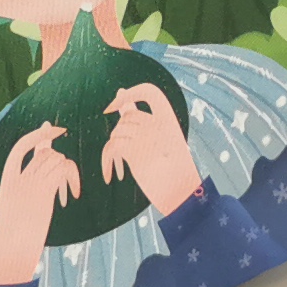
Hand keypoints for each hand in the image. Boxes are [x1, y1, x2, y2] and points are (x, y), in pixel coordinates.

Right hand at [0, 125, 77, 286]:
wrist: (12, 254)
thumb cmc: (13, 237)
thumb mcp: (15, 207)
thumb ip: (25, 188)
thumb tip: (39, 180)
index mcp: (7, 180)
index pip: (21, 146)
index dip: (38, 135)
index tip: (54, 128)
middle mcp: (18, 179)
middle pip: (45, 153)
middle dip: (60, 160)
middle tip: (68, 177)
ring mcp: (30, 185)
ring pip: (56, 160)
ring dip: (68, 171)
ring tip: (70, 190)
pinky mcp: (44, 194)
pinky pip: (62, 172)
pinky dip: (72, 179)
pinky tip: (73, 194)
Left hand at [100, 84, 201, 212]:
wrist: (180, 194)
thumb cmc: (172, 171)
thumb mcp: (160, 140)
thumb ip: (139, 116)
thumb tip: (120, 91)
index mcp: (170, 119)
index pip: (149, 91)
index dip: (130, 94)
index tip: (113, 106)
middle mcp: (158, 124)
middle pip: (127, 117)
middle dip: (120, 134)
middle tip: (123, 155)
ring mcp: (147, 136)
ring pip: (117, 133)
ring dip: (112, 152)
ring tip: (118, 168)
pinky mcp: (135, 151)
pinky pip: (111, 149)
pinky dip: (106, 164)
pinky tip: (110, 177)